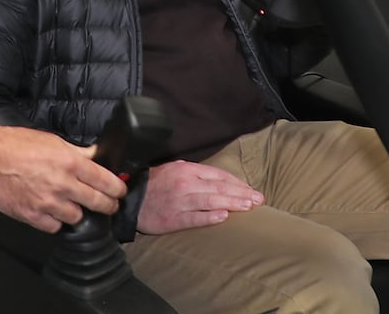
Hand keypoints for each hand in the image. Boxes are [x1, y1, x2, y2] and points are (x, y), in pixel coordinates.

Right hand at [0, 123, 126, 232]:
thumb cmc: (18, 145)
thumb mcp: (53, 141)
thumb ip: (78, 152)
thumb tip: (97, 156)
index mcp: (70, 163)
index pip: (105, 181)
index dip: (117, 189)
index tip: (120, 192)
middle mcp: (62, 184)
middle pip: (97, 202)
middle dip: (107, 205)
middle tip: (109, 205)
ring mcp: (47, 203)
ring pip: (76, 218)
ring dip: (77, 213)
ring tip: (72, 205)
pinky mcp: (31, 216)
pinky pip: (54, 227)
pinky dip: (55, 222)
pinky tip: (53, 213)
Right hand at [136, 160, 263, 234]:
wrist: (130, 200)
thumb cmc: (153, 184)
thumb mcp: (173, 169)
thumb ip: (193, 170)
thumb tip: (214, 176)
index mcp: (187, 170)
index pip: (219, 175)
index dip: (237, 182)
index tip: (251, 189)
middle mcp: (185, 184)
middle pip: (219, 188)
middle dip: (241, 193)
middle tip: (258, 199)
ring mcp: (180, 202)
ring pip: (211, 201)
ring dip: (232, 203)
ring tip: (248, 206)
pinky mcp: (173, 219)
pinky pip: (194, 218)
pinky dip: (209, 217)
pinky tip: (223, 217)